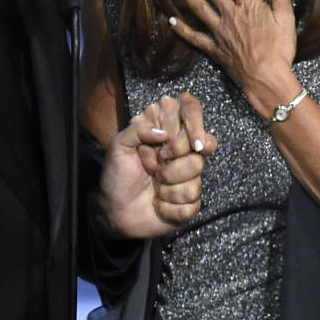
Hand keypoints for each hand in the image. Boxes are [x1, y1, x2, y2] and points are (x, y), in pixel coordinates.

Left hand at [96, 92, 216, 238]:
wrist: (115, 210)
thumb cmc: (117, 175)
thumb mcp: (119, 146)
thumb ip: (138, 130)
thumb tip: (163, 133)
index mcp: (166, 129)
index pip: (191, 109)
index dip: (196, 122)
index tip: (194, 143)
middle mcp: (183, 149)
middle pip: (203, 144)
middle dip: (174, 161)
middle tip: (153, 167)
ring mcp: (190, 174)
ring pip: (198, 172)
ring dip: (168, 185)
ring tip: (155, 185)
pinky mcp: (192, 199)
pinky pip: (192, 200)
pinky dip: (170, 205)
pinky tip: (159, 203)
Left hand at [168, 0, 297, 100]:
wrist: (267, 78)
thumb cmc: (280, 50)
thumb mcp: (286, 18)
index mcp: (248, 5)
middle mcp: (230, 14)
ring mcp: (220, 31)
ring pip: (199, 8)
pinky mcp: (214, 48)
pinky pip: (194, 37)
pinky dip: (182, 29)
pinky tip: (171, 20)